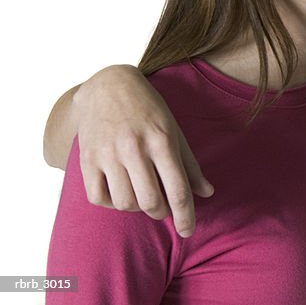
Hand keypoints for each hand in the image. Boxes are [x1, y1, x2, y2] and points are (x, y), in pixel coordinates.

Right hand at [73, 65, 213, 236]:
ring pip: (125, 203)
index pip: (178, 189)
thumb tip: (208, 193)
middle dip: (160, 212)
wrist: (108, 86)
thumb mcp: (174, 130)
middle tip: (162, 208)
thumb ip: (190, 164)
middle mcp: (134, 148)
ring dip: (137, 208)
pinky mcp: (86, 158)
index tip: (188, 231)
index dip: (185, 215)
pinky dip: (111, 203)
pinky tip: (120, 192)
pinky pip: (98, 197)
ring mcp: (108, 154)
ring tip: (142, 196)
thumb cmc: (148, 109)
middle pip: (150, 201)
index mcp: (162, 140)